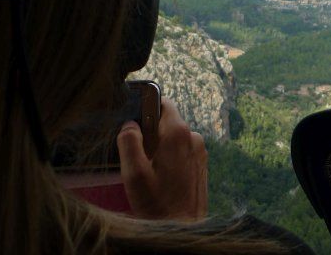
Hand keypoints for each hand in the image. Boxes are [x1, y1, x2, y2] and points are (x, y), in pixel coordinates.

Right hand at [117, 97, 207, 219]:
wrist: (182, 227)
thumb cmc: (157, 204)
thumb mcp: (134, 174)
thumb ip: (129, 143)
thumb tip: (129, 124)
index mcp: (178, 133)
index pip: (163, 103)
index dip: (147, 106)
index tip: (134, 119)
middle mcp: (194, 137)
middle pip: (167, 122)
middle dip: (151, 133)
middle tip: (138, 155)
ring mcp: (200, 150)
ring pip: (174, 138)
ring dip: (160, 147)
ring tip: (149, 171)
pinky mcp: (202, 163)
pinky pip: (183, 150)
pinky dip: (170, 157)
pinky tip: (161, 177)